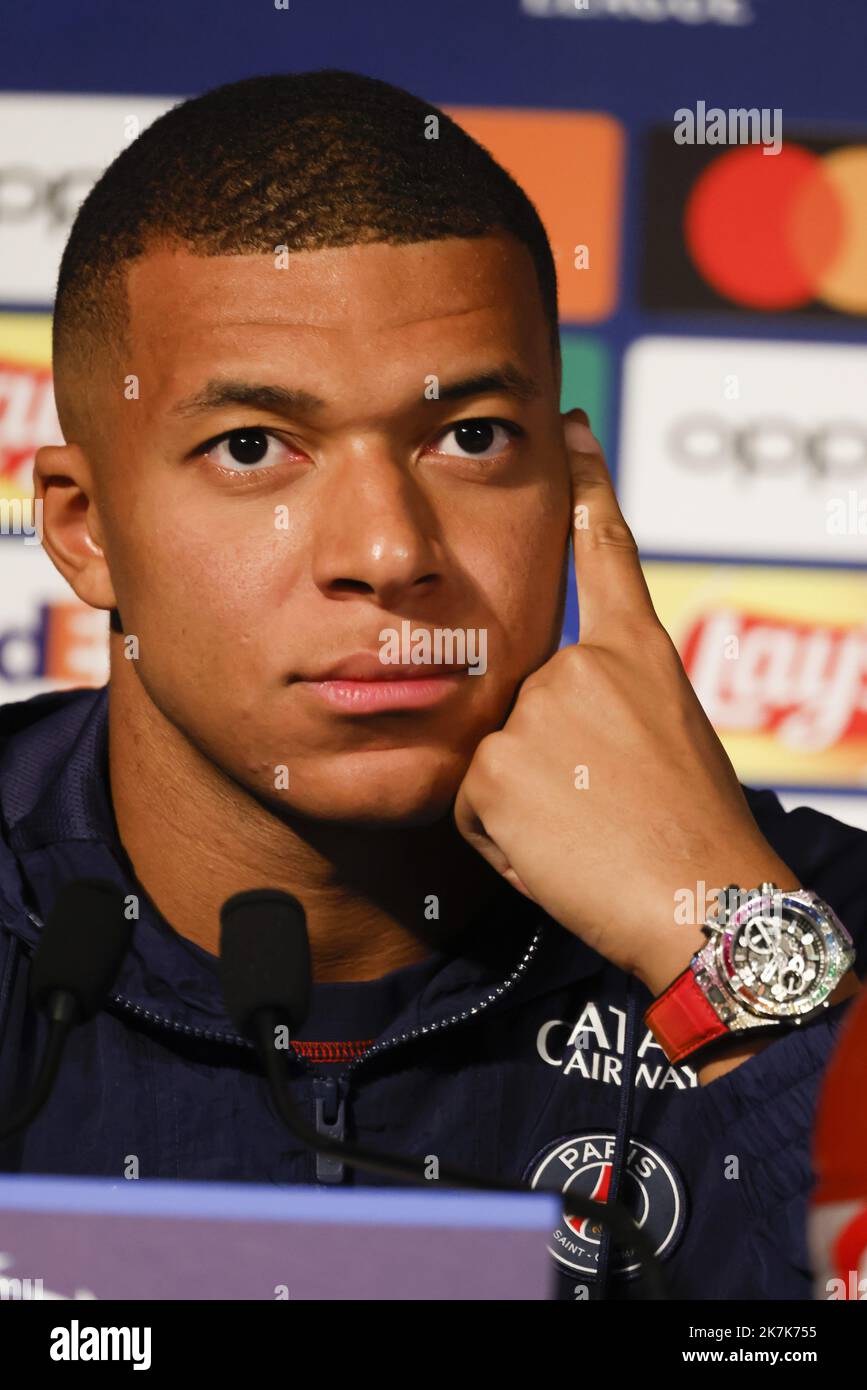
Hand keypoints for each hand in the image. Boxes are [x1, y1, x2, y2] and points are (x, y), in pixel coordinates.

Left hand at [453, 409, 798, 996]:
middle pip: (524, 704)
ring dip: (529, 802)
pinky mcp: (494, 765)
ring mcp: (536, 711)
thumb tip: (553, 705)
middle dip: (547, 761)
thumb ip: (610, 698)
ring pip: (497, 758)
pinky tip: (562, 852)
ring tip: (592, 834)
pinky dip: (506, 836)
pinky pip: (477, 805)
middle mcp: (581, 666)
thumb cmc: (698, 835)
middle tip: (609, 807)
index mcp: (638, 653)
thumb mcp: (672, 736)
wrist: (708, 907)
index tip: (570, 423)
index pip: (606, 549)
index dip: (588, 484)